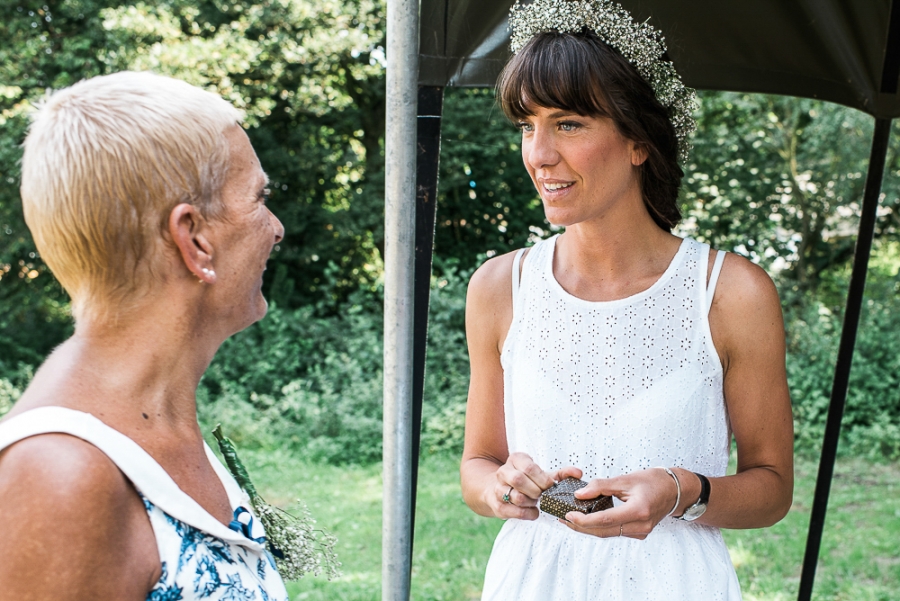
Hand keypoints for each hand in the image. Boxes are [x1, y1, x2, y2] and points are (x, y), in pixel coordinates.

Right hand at [487, 452, 581, 519]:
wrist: (501, 489)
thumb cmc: (527, 481)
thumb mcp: (542, 474)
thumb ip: (561, 474)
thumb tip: (579, 473)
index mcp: (516, 459)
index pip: (528, 467)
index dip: (542, 479)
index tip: (550, 486)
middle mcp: (503, 472)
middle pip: (519, 480)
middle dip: (536, 490)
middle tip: (543, 495)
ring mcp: (498, 489)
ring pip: (516, 497)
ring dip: (531, 502)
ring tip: (536, 502)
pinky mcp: (497, 505)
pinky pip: (514, 511)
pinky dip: (528, 513)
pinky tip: (533, 511)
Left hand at [561, 467, 679, 538]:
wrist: (674, 490)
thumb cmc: (652, 481)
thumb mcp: (625, 479)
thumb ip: (601, 486)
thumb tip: (580, 494)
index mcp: (638, 511)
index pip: (605, 520)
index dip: (584, 520)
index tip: (568, 515)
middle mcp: (640, 526)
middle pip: (604, 531)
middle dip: (581, 527)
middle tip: (564, 519)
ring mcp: (641, 532)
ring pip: (608, 534)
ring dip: (589, 528)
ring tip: (571, 519)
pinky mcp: (639, 533)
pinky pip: (615, 532)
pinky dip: (601, 527)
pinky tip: (589, 520)